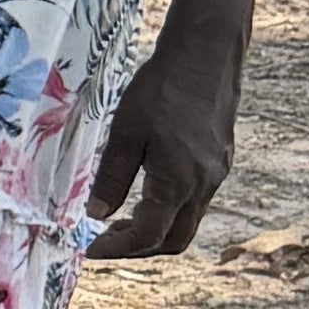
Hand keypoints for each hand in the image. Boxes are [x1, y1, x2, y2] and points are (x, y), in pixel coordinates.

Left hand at [86, 34, 246, 257]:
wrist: (206, 57)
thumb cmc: (161, 90)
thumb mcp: (125, 132)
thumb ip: (111, 178)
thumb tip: (95, 215)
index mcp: (179, 183)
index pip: (148, 236)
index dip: (117, 249)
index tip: (90, 250)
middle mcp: (204, 185)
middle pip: (175, 240)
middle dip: (138, 249)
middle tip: (104, 241)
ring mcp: (216, 174)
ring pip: (188, 222)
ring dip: (154, 231)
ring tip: (118, 221)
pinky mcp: (219, 161)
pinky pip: (195, 201)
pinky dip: (169, 211)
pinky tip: (144, 194)